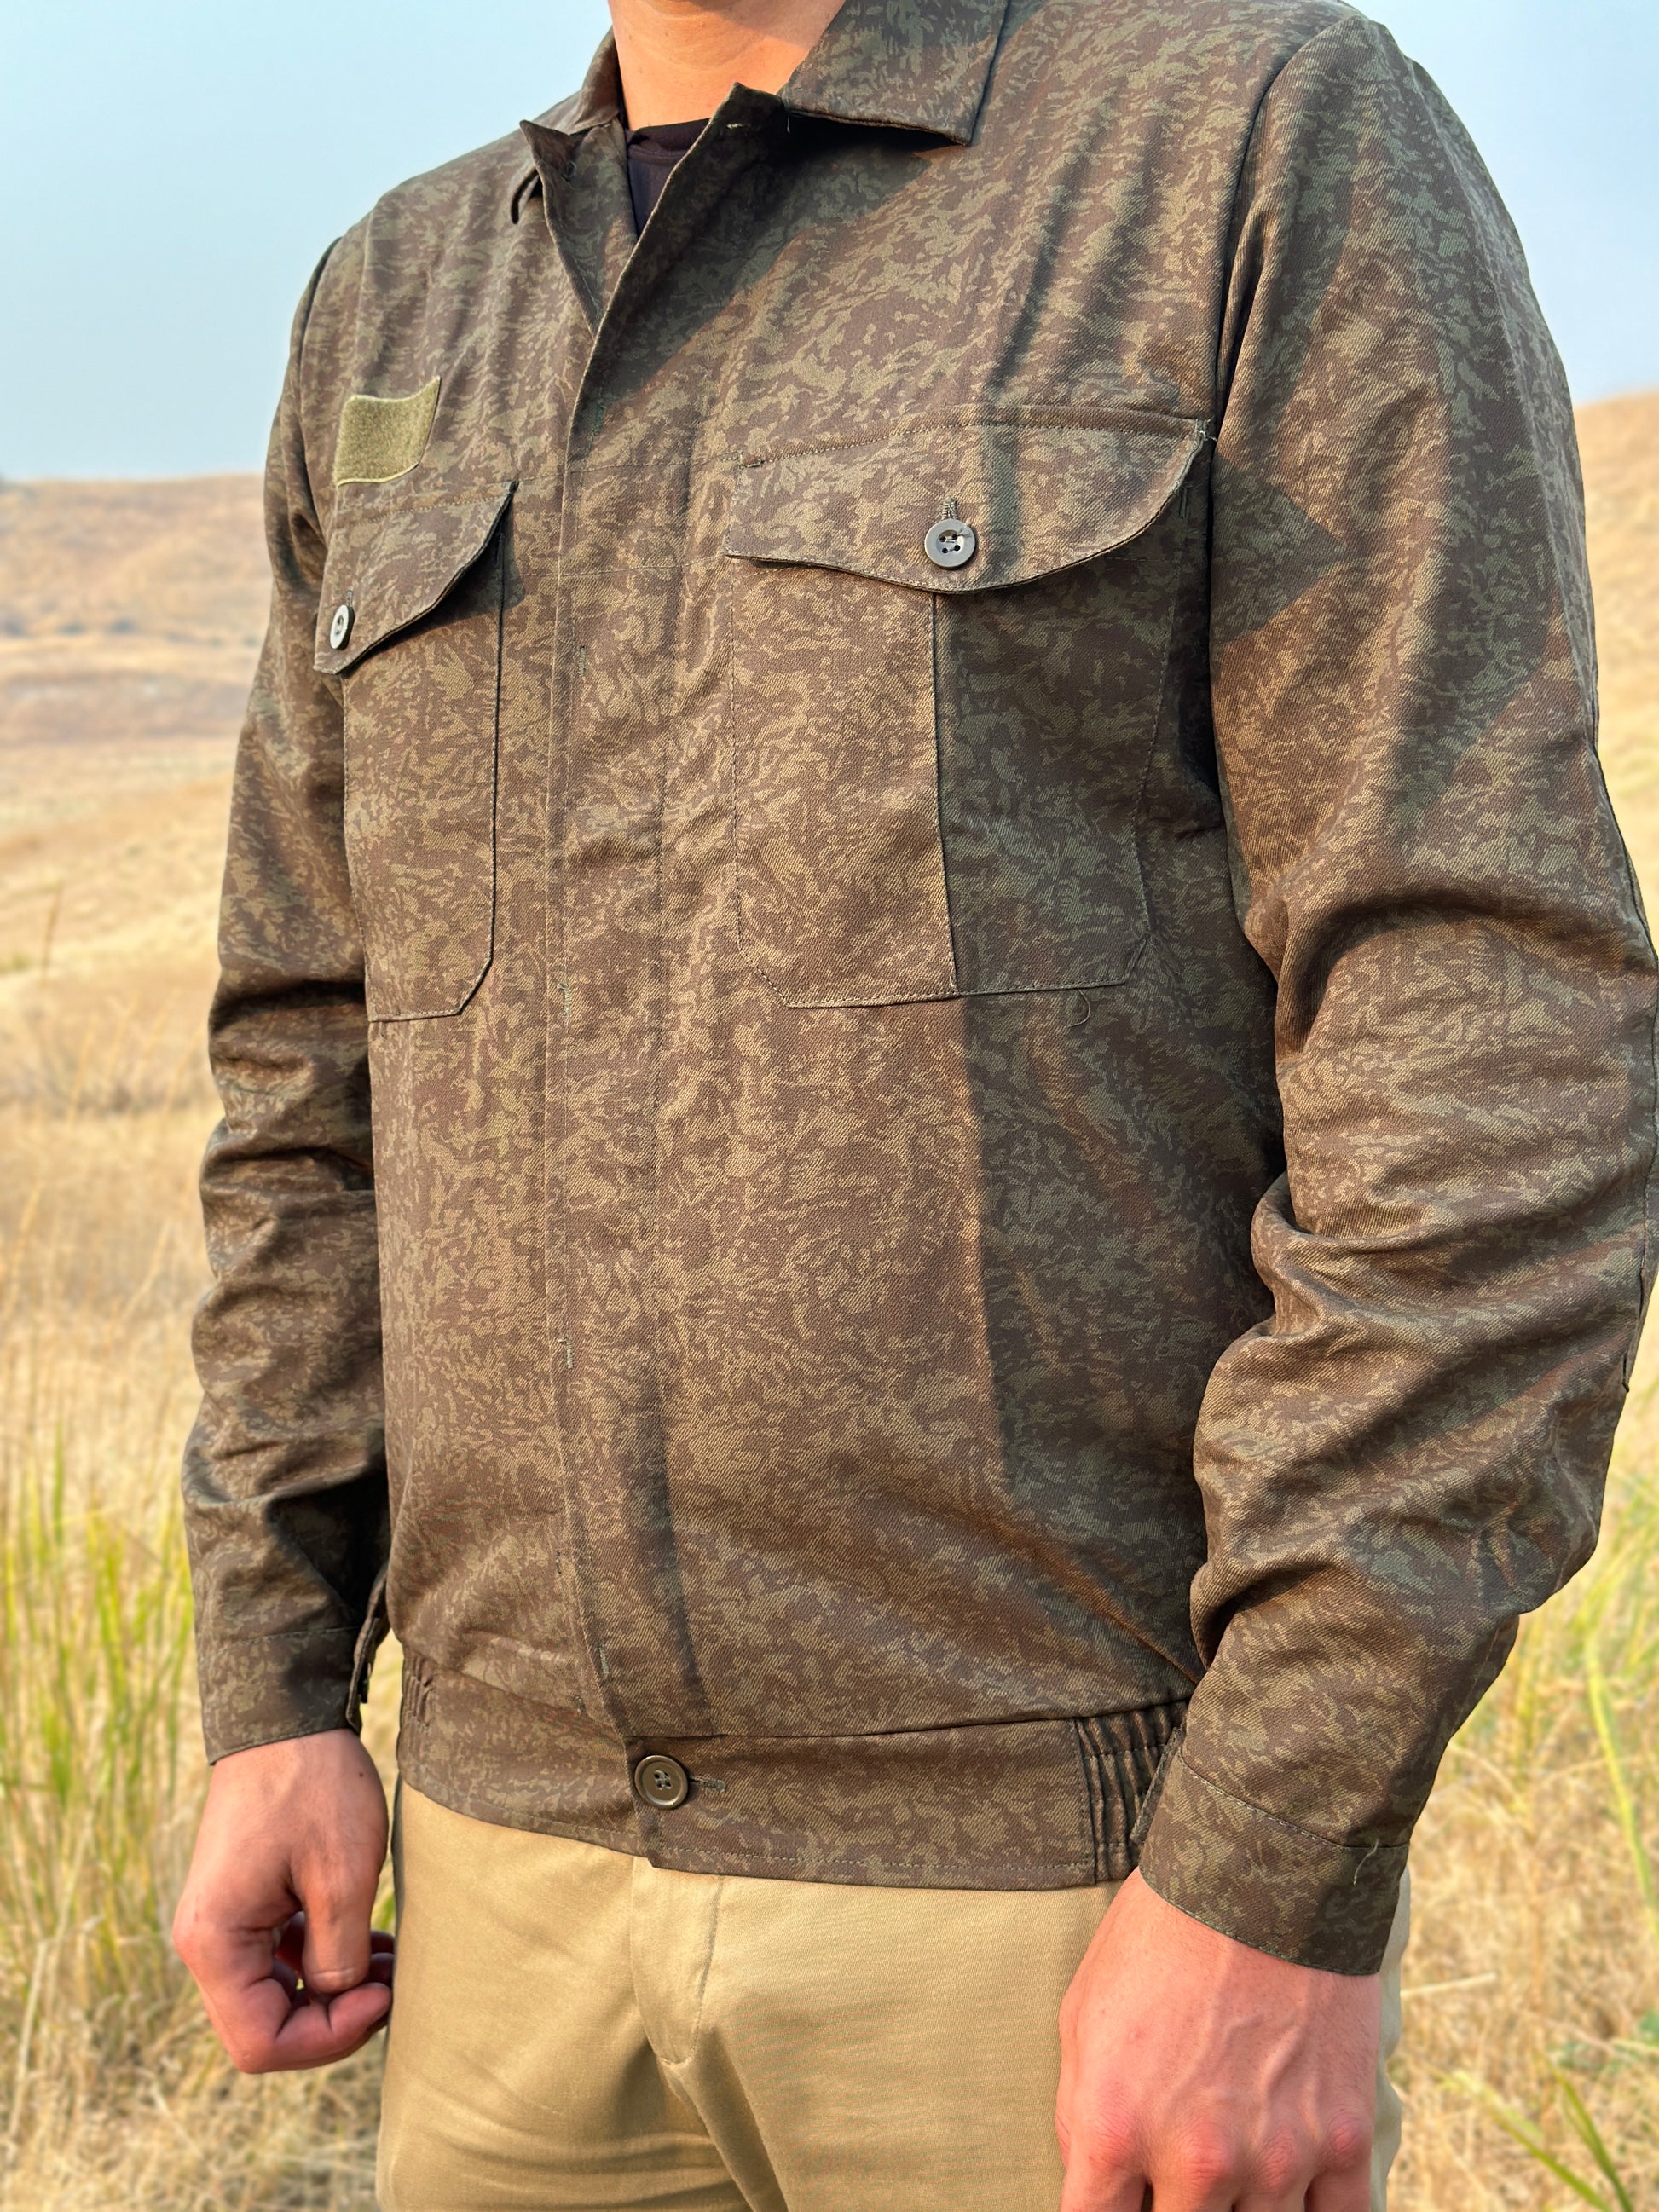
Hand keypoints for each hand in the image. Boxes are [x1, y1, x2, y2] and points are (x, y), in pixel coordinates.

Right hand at [173, 1727, 392, 2072]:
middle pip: (263, 2028)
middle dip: (331, 2021)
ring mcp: (222, 1924)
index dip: (327, 2038)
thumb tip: (338, 2004)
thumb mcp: (342, 1877)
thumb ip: (338, 1960)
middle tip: (389, 1986)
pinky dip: (321, 1963)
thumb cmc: (314, 1786)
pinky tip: (369, 1944)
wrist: (287, 1715)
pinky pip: (277, 1962)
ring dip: (331, 1994)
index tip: (382, 1997)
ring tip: (389, 1963)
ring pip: (273, 1998)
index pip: (260, 2043)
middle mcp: (204, 1942)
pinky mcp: (243, 1906)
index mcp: (214, 1943)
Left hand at [1056, 1871, 1378, 2209]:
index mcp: (1115, 2129)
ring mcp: (1276, 2159)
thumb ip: (1082, 2120)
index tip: (1118, 2205)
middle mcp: (1195, 2161)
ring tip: (1231, 2167)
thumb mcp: (1082, 2018)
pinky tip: (1291, 2195)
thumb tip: (1099, 2190)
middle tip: (1178, 2172)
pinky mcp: (1344, 2142)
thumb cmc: (1157, 1939)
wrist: (1260, 1873)